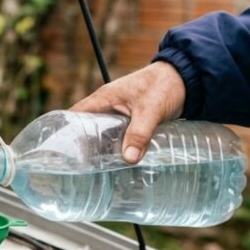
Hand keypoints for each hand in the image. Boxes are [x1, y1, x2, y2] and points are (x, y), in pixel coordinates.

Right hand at [70, 62, 186, 162]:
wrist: (187, 78)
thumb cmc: (165, 85)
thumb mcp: (151, 110)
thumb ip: (140, 133)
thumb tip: (129, 159)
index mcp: (104, 98)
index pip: (74, 116)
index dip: (65, 132)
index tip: (63, 153)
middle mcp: (107, 105)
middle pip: (86, 128)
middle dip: (82, 147)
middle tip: (80, 168)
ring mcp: (118, 114)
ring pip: (102, 134)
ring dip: (101, 149)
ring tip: (96, 170)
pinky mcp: (130, 121)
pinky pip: (117, 137)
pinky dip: (115, 148)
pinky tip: (118, 162)